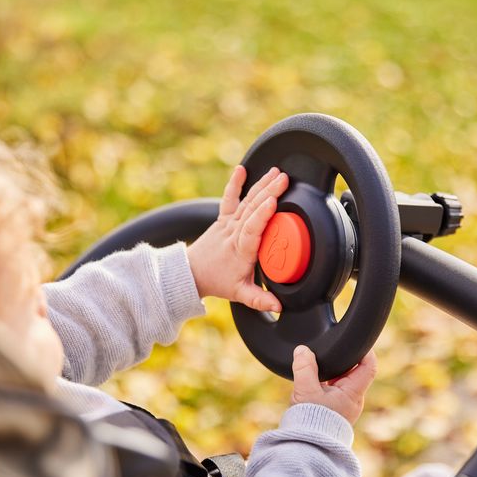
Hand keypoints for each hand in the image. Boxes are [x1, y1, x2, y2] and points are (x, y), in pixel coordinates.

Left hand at [187, 165, 288, 310]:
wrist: (191, 273)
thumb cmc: (218, 281)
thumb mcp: (240, 294)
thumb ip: (260, 300)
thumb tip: (279, 307)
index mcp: (241, 250)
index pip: (252, 229)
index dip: (262, 215)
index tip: (273, 202)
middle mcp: (234, 233)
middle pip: (252, 209)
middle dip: (268, 192)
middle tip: (284, 179)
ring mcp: (228, 223)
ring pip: (245, 201)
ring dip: (261, 185)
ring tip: (276, 173)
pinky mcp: (224, 218)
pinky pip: (229, 199)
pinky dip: (234, 184)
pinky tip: (241, 169)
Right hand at [290, 345, 376, 424]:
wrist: (306, 448)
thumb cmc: (310, 422)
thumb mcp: (305, 391)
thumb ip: (304, 368)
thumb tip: (302, 350)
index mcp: (353, 393)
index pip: (369, 366)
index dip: (365, 351)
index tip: (354, 342)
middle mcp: (353, 400)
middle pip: (354, 371)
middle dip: (343, 359)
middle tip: (330, 349)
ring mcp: (345, 406)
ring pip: (343, 380)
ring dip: (333, 371)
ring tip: (318, 363)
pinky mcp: (335, 410)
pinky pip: (334, 389)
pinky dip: (327, 381)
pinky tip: (314, 379)